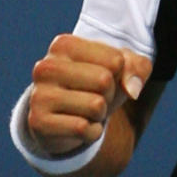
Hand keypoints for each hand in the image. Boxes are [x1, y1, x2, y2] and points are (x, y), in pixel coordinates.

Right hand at [27, 34, 152, 157]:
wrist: (63, 118)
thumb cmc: (96, 85)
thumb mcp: (122, 69)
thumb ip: (138, 67)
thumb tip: (132, 90)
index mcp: (64, 45)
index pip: (115, 60)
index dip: (118, 73)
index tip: (102, 76)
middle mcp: (46, 67)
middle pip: (104, 81)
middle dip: (109, 94)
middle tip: (94, 96)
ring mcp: (38, 95)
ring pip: (96, 106)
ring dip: (100, 114)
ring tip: (85, 111)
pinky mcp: (38, 122)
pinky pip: (84, 129)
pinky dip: (91, 132)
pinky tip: (78, 127)